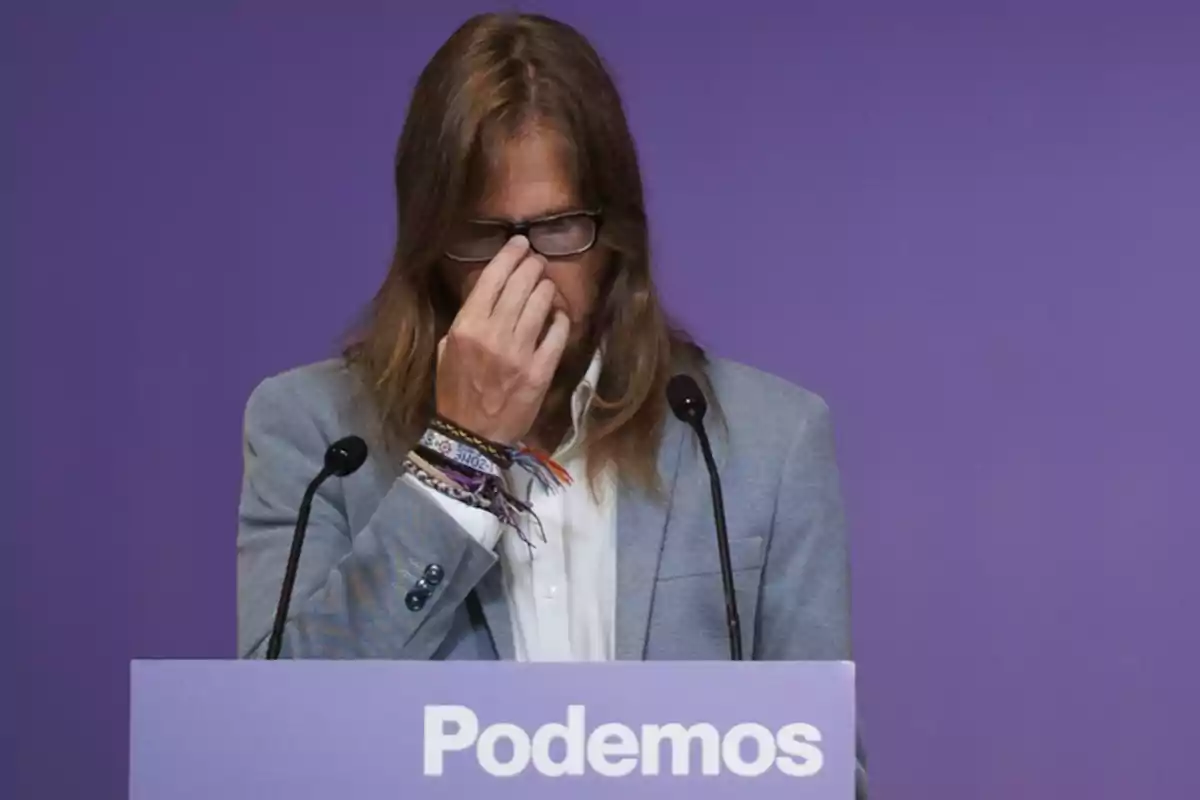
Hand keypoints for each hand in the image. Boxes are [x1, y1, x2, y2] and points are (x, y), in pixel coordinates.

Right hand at [435, 236, 570, 443]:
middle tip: (537, 261)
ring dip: (546, 288)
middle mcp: (493, 334)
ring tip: (546, 285)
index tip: (520, 244)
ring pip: (541, 303)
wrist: (471, 435)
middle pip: (521, 285)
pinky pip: (557, 332)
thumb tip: (489, 290)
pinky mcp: (540, 370)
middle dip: (532, 266)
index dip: (509, 255)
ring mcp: (519, 352)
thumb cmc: (455, 391)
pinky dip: (559, 317)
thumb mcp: (447, 350)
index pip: (492, 278)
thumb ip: (466, 319)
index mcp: (466, 327)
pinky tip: (557, 313)